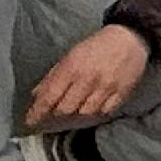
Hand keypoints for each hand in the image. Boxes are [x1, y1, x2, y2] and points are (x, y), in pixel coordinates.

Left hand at [24, 24, 149, 128]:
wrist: (130, 38)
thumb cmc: (96, 46)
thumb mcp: (70, 56)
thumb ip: (53, 76)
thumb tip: (36, 96)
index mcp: (71, 68)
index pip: (49, 97)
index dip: (37, 112)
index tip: (30, 122)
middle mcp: (88, 79)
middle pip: (65, 109)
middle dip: (58, 112)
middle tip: (58, 109)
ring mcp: (106, 87)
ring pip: (85, 112)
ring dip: (78, 111)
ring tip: (79, 104)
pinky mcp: (122, 92)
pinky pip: (104, 111)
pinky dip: (97, 111)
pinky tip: (96, 103)